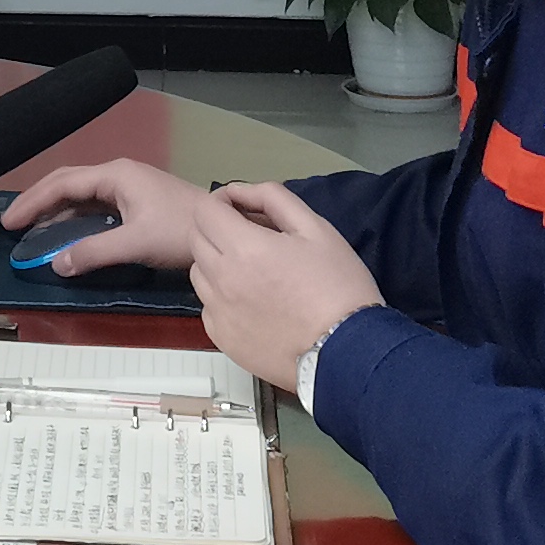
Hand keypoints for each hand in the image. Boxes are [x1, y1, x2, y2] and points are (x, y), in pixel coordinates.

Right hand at [1, 158, 202, 272]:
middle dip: (39, 201)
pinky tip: (67, 232)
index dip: (33, 202)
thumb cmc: (180, 231)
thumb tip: (56, 264)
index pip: (63, 184)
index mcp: (115, 176)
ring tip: (33, 229)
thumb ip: (94, 252)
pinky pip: (96, 205)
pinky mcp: (137, 201)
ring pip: (82, 194)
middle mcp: (118, 175)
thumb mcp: (135, 243)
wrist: (222, 231)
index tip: (10, 222)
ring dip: (57, 209)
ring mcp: (129, 186)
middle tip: (14, 224)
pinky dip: (76, 216)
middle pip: (68, 183)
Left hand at [188, 181, 382, 391]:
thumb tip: (239, 192)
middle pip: (196, 239)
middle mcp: (222, 279)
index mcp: (244, 248)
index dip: (221, 203)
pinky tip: (251, 302)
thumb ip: (273, 199)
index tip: (240, 209)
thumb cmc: (338, 286)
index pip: (204, 211)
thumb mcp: (316, 228)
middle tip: (249, 237)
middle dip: (217, 228)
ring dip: (216, 263)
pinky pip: (208, 306)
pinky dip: (221, 297)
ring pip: (198, 273)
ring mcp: (219, 312)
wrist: (348, 352)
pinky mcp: (222, 339)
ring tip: (252, 271)